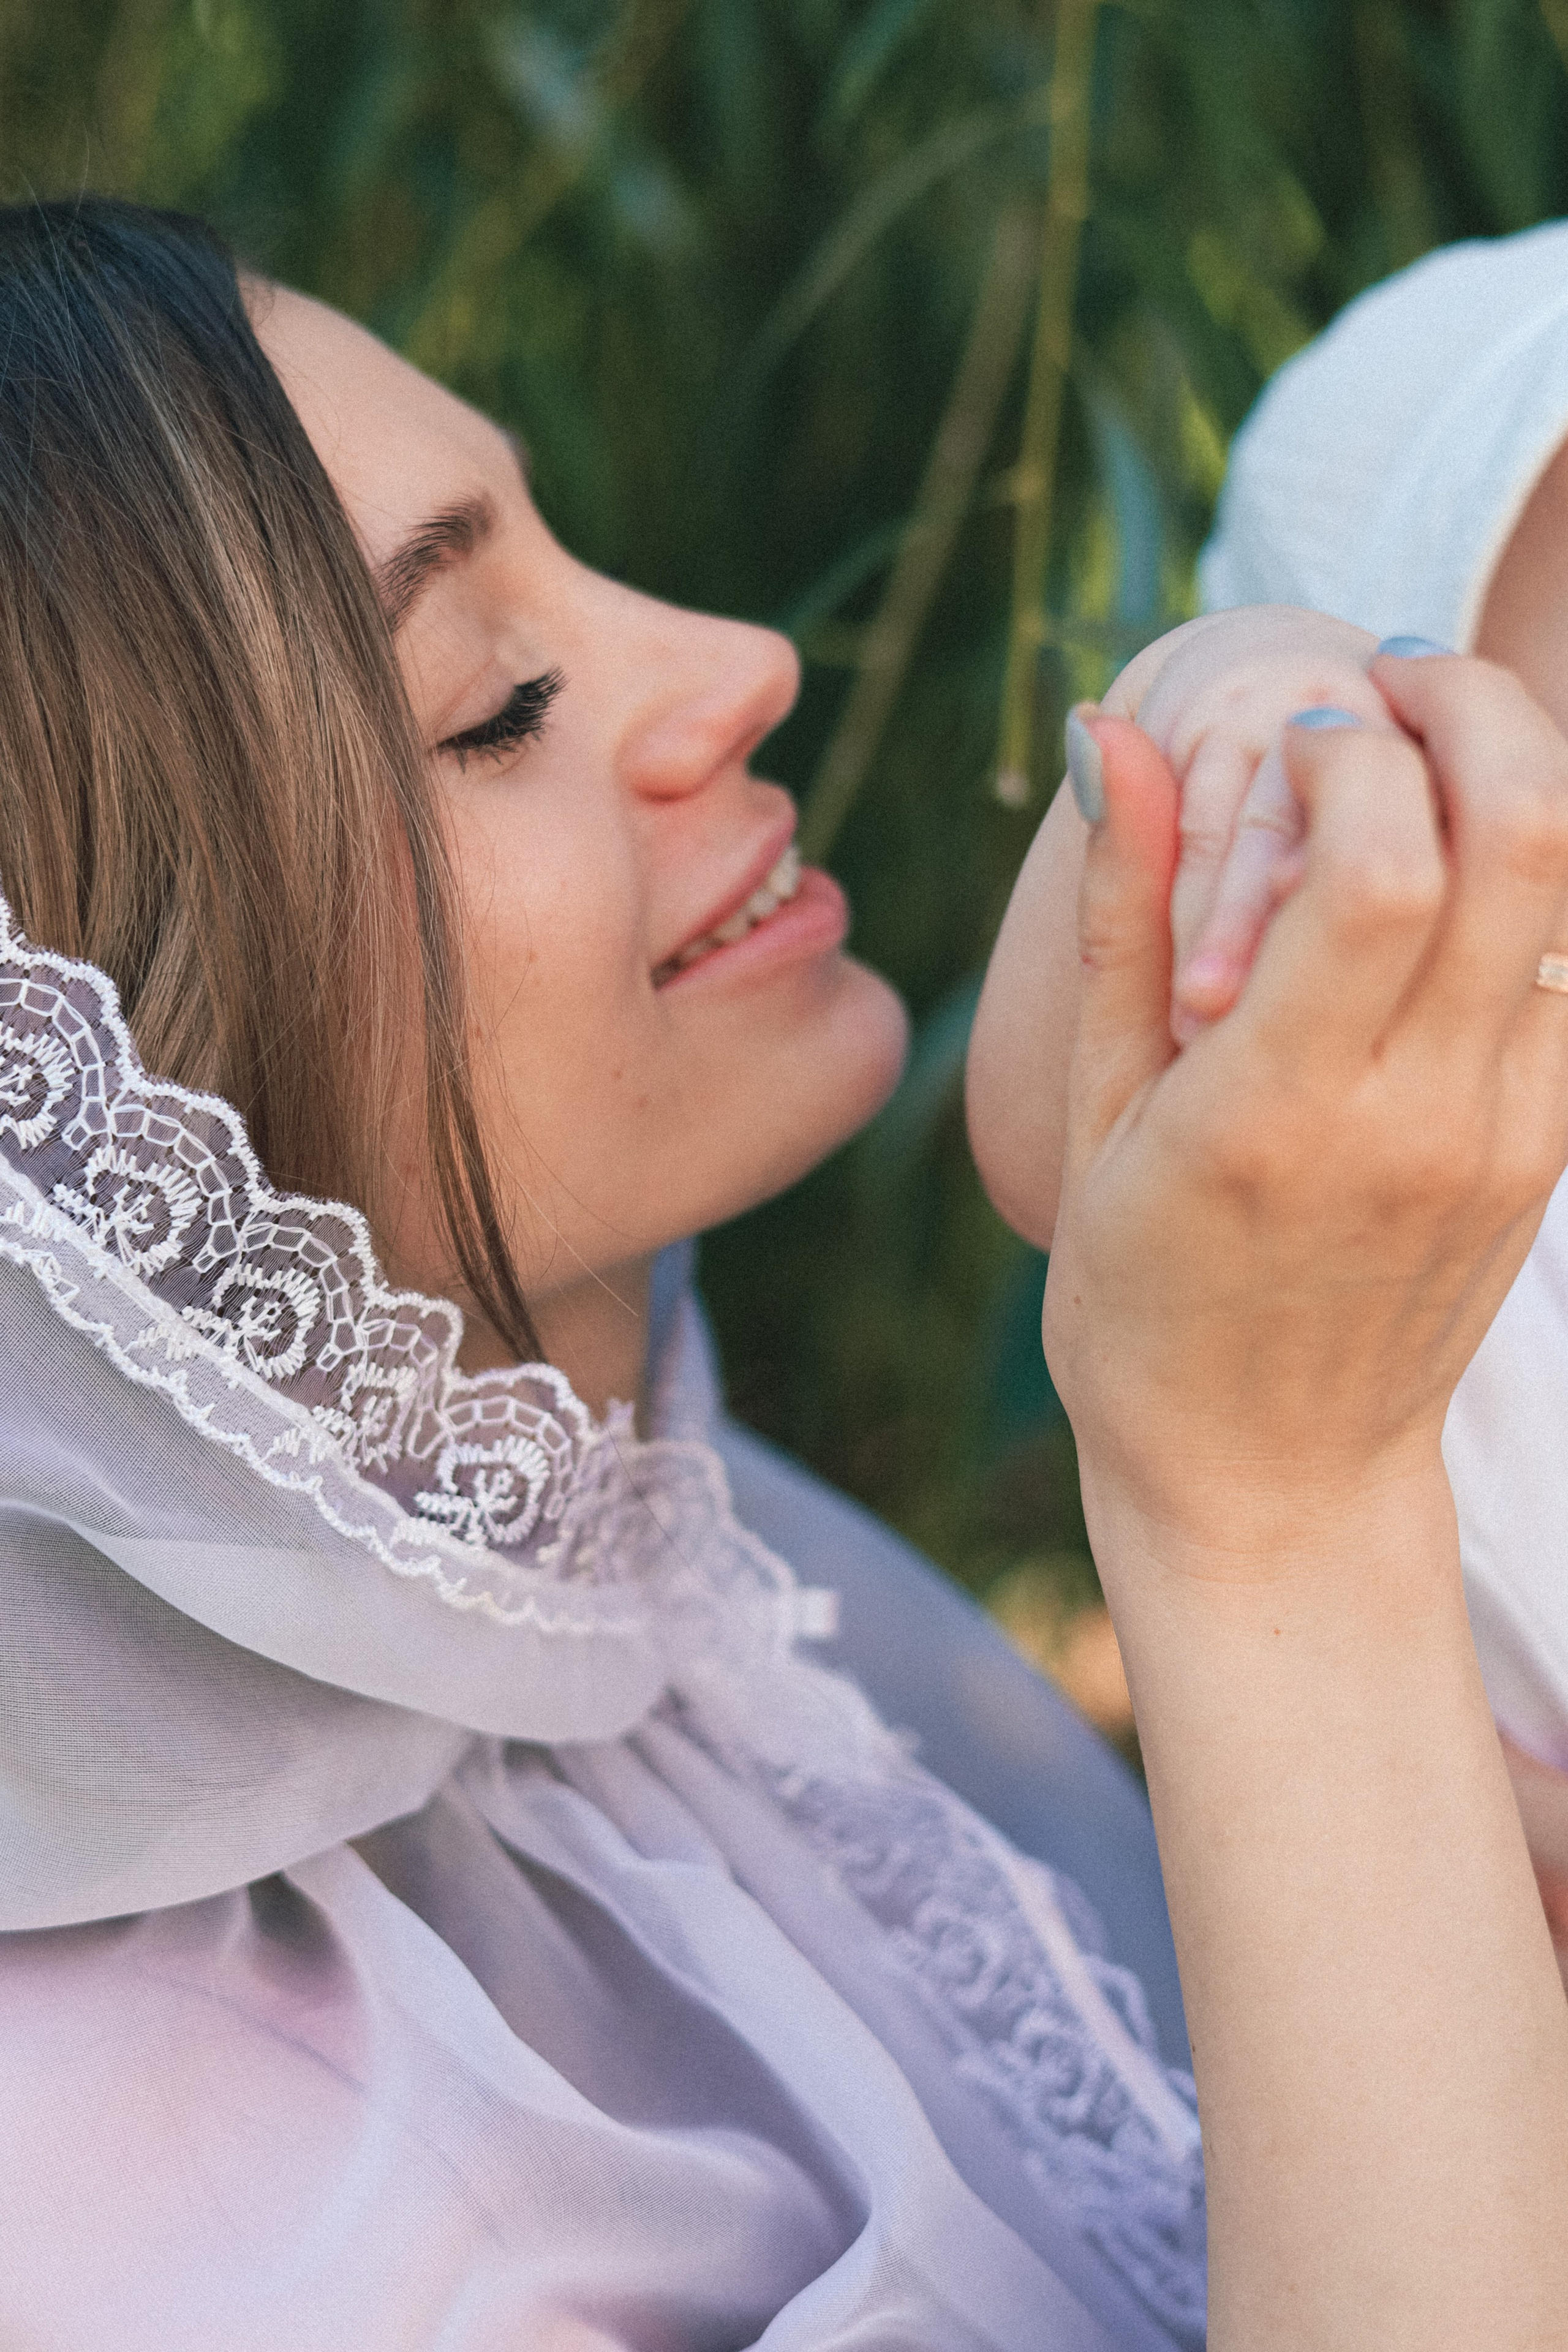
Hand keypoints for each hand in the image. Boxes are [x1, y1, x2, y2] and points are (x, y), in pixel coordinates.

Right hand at [1046, 653, 1567, 1553]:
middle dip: (1473, 704)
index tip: (1298, 742)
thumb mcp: (1094, 1118)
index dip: (1352, 756)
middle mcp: (1418, 1117)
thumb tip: (1116, 728)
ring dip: (1523, 780)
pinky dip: (1538, 882)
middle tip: (1398, 676)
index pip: (1380, 867)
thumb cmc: (1140, 1303)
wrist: (1268, 1478)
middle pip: (1524, 837)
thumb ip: (1123, 915)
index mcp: (1275, 1111)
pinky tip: (1460, 871)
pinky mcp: (1550, 1153)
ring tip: (1433, 763)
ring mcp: (1508, 1138)